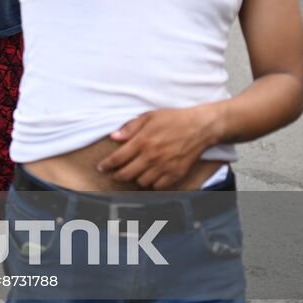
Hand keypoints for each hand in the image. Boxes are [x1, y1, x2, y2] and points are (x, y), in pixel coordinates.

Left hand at [96, 105, 219, 188]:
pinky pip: (159, 186)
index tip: (101, 168)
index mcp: (142, 141)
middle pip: (127, 174)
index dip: (107, 165)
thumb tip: (113, 137)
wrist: (201, 127)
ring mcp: (164, 167)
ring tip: (134, 172)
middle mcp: (151, 156)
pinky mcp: (176, 173)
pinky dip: (152, 183)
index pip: (118, 158)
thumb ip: (130, 128)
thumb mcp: (149, 116)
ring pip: (141, 182)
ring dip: (135, 178)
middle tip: (114, 173)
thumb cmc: (174, 119)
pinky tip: (151, 176)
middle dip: (117, 175)